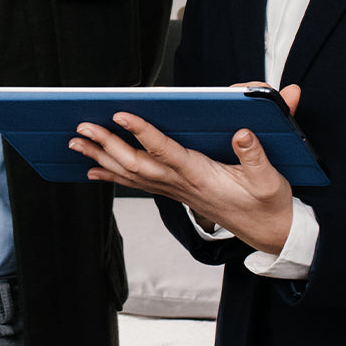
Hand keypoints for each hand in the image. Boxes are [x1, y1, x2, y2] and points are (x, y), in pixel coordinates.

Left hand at [70, 82, 301, 254]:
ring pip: (130, 173)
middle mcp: (180, 183)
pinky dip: (112, 176)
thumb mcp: (269, 178)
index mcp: (201, 174)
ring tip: (75, 143)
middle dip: (106, 144)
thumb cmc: (267, 202)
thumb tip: (244, 130)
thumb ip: (256, 154)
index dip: (142, 133)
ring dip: (101, 158)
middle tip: (81, 128)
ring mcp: (174, 190)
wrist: (267, 231)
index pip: (165, 151)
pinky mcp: (174, 193)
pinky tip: (92, 170)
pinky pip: (136, 183)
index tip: (121, 115)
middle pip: (136, 163)